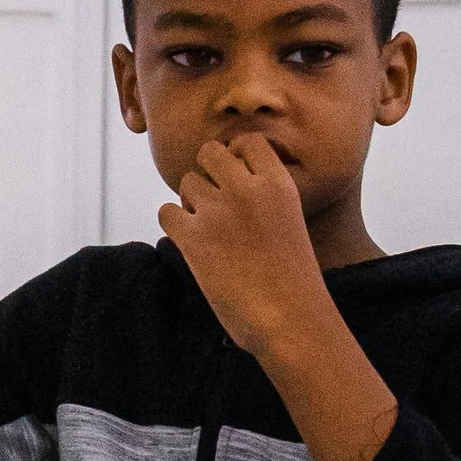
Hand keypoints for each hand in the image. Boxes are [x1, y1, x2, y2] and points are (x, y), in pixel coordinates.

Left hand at [156, 132, 328, 355]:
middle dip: (209, 172)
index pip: (248, 141)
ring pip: (187, 182)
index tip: (237, 181)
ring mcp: (218, 213)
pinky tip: (193, 243)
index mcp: (279, 184)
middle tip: (218, 203)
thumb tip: (230, 182)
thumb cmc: (294, 280)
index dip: (237, 157)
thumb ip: (265, 197)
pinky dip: (174, 225)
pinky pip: (166, 212)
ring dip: (192, 202)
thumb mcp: (291, 223)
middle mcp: (247, 190)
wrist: (290, 320)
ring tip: (210, 230)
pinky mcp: (194, 239)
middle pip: (210, 152)